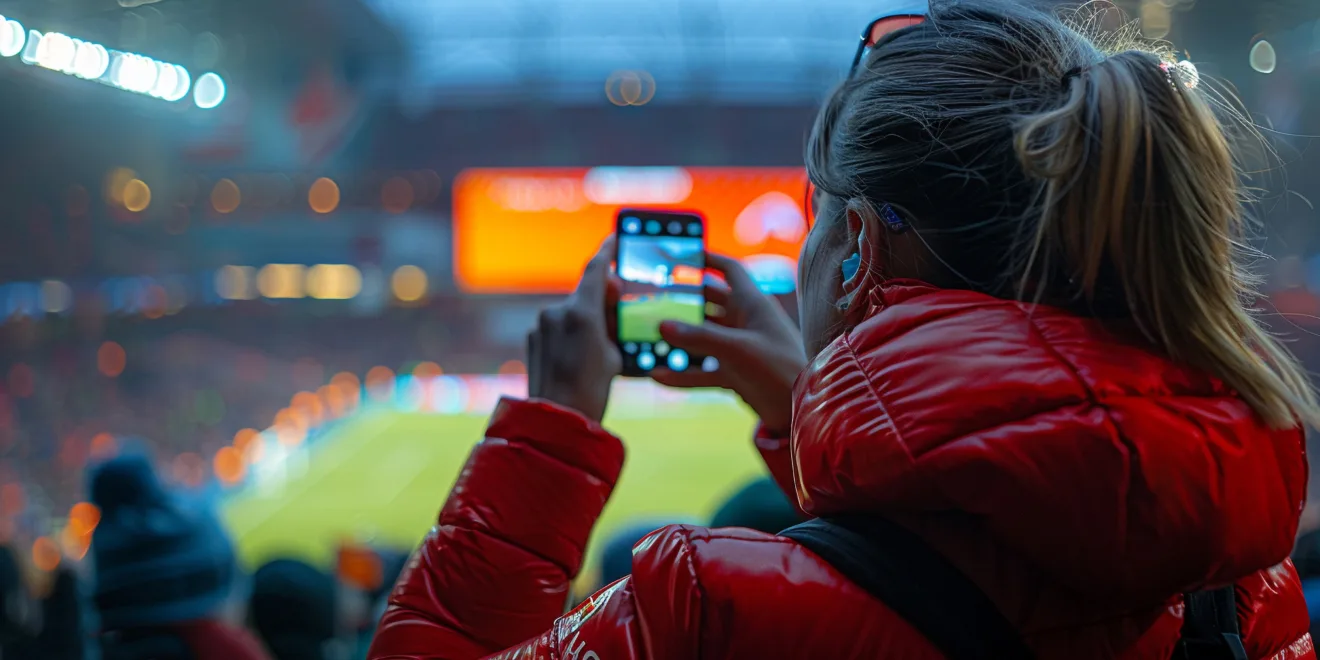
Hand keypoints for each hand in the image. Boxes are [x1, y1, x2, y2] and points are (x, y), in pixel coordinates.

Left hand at [527, 238, 621, 421]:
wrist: (556, 421)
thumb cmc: (591, 391)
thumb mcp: (615, 353)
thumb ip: (611, 322)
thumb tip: (607, 302)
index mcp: (581, 313)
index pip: (596, 268)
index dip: (608, 251)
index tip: (615, 239)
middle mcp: (556, 312)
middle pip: (584, 292)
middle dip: (601, 298)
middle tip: (618, 311)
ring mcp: (541, 325)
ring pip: (571, 311)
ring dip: (585, 319)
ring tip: (599, 346)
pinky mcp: (533, 339)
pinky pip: (557, 326)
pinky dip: (571, 332)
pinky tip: (579, 356)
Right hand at [651, 253, 805, 434]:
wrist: (801, 409)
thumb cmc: (781, 369)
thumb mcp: (738, 349)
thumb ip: (699, 338)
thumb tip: (662, 325)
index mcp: (752, 304)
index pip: (729, 270)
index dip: (708, 259)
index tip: (683, 254)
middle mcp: (744, 322)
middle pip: (708, 303)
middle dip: (683, 301)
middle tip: (654, 298)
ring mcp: (737, 348)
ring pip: (701, 338)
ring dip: (679, 339)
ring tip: (649, 337)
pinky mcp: (734, 373)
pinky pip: (702, 370)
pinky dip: (682, 373)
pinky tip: (659, 376)